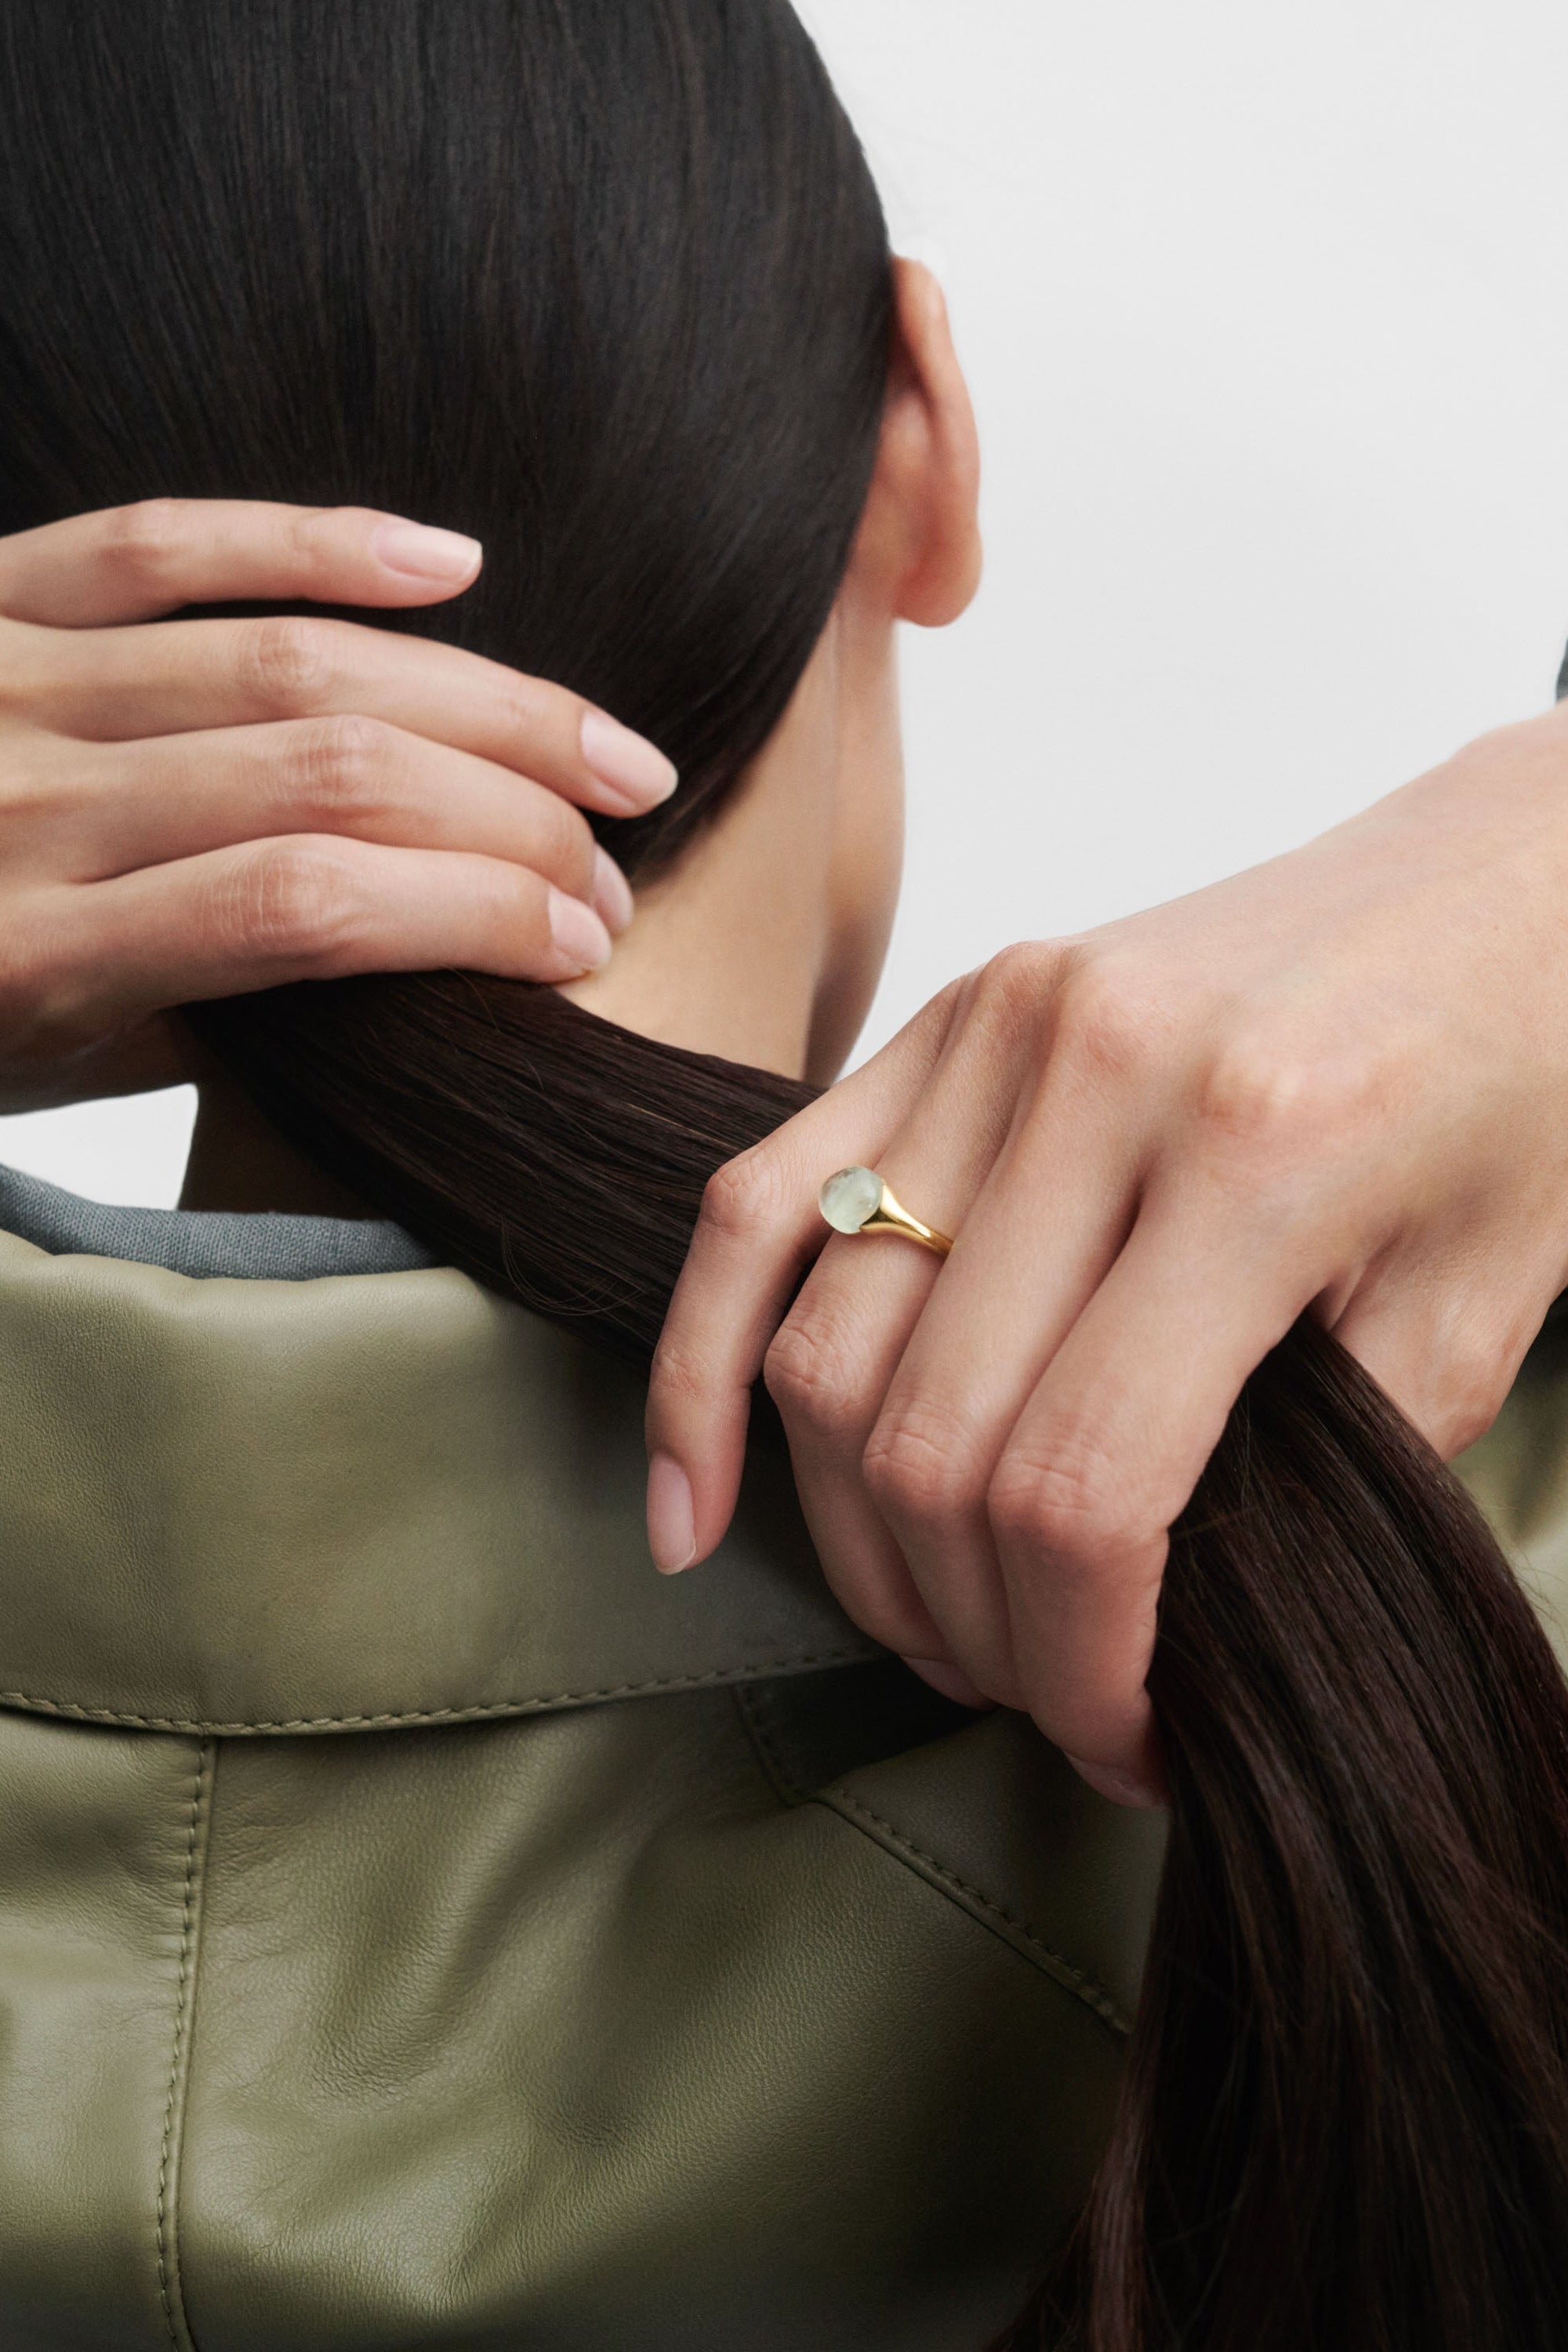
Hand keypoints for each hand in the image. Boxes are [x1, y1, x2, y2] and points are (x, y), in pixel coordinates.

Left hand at [0, 499, 674, 1111]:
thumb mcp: (49, 1067)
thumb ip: (204, 1009)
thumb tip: (414, 958)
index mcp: (33, 960)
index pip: (310, 912)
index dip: (479, 917)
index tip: (581, 948)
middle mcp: (23, 808)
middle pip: (334, 774)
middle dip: (515, 817)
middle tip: (613, 869)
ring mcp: (3, 685)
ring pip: (289, 660)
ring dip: (482, 701)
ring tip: (604, 752)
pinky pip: (159, 539)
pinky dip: (316, 538)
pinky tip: (449, 562)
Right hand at [646, 702, 1567, 1804]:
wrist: (1507, 878)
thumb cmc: (1527, 1078)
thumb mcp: (1486, 1305)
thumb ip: (1320, 1470)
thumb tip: (1162, 1635)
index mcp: (1259, 1152)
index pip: (1081, 1487)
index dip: (1080, 1665)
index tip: (1122, 1739)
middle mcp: (1095, 1073)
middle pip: (931, 1438)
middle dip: (973, 1628)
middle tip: (1038, 1699)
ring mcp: (995, 1026)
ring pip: (824, 1348)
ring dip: (853, 1537)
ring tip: (932, 1625)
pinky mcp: (941, 1010)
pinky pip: (758, 1204)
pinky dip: (700, 1364)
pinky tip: (697, 1502)